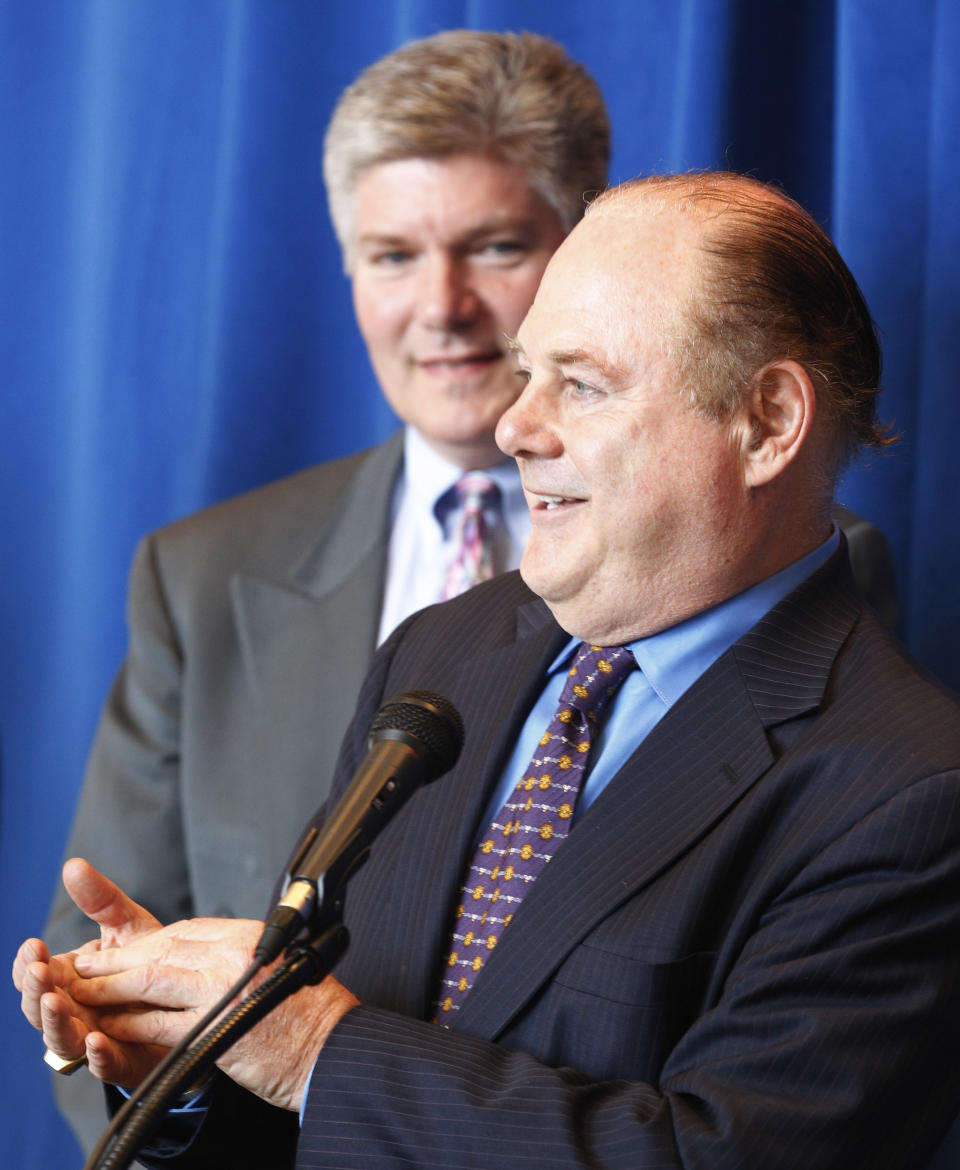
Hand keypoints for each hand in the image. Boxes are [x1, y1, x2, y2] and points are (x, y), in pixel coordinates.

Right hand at [13, 857, 168, 1085]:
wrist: (191, 999)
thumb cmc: (151, 963)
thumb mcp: (126, 926)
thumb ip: (100, 900)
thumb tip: (73, 865)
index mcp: (68, 981)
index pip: (33, 975)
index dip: (26, 963)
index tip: (33, 946)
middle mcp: (74, 1012)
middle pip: (40, 1008)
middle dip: (36, 989)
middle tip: (39, 971)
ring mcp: (95, 1040)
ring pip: (63, 1039)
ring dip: (56, 1021)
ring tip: (56, 1001)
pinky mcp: (126, 1062)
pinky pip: (107, 1066)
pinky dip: (98, 1057)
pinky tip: (96, 1042)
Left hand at [70, 917, 359, 1111]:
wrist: (334, 1050)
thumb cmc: (313, 1012)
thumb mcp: (279, 964)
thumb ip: (242, 957)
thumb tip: (207, 959)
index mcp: (249, 935)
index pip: (186, 929)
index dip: (147, 940)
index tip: (121, 947)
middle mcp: (233, 955)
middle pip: (162, 948)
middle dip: (118, 958)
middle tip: (84, 964)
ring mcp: (220, 991)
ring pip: (151, 980)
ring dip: (111, 987)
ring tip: (82, 991)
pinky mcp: (210, 1030)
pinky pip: (156, 1022)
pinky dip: (128, 1024)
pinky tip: (109, 1027)